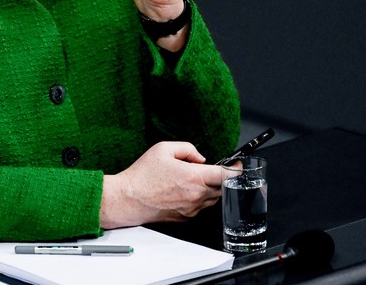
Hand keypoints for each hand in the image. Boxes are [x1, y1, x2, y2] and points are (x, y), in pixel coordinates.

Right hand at [100, 141, 224, 228]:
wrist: (128, 198)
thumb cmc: (142, 175)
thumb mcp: (164, 149)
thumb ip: (188, 149)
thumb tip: (201, 158)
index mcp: (194, 177)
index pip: (225, 175)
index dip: (235, 170)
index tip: (237, 165)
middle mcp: (196, 196)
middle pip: (222, 188)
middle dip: (221, 178)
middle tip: (212, 169)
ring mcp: (191, 209)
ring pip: (212, 198)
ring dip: (210, 188)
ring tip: (194, 179)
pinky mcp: (185, 217)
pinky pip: (201, 207)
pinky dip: (200, 198)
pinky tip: (186, 190)